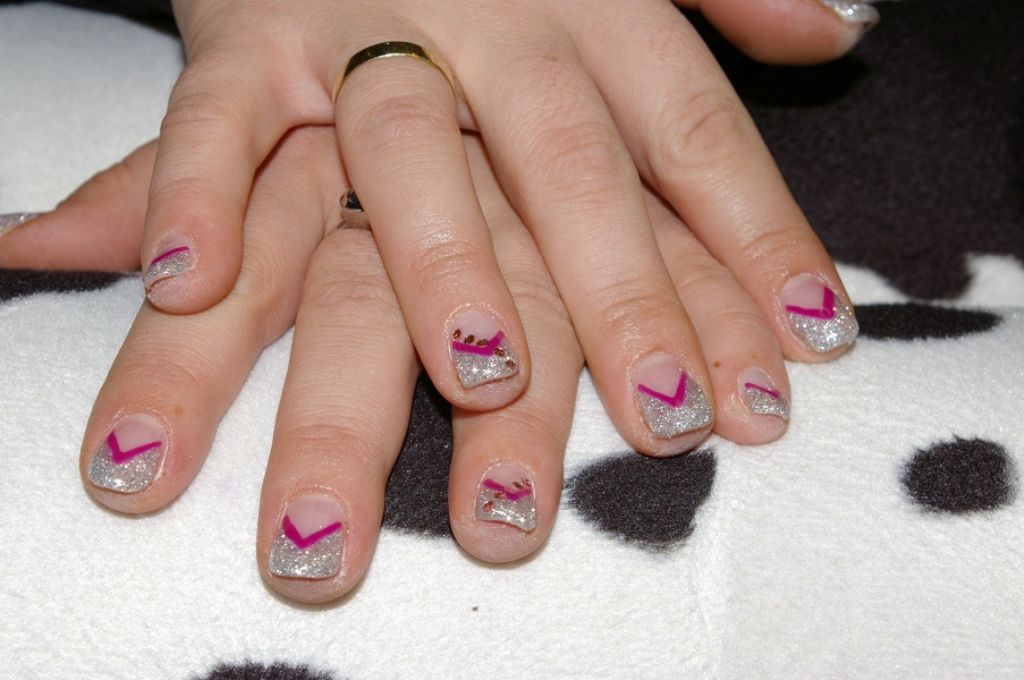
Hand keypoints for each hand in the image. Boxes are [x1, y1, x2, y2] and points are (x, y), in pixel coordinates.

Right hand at [112, 0, 857, 453]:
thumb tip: (845, 31)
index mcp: (601, 3)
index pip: (698, 136)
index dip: (760, 247)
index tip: (804, 361)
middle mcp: (498, 18)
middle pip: (573, 171)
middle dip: (626, 298)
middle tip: (670, 420)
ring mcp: (366, 22)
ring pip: (409, 154)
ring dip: (444, 266)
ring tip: (488, 377)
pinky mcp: (246, 31)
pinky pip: (216, 114)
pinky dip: (191, 192)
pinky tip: (195, 284)